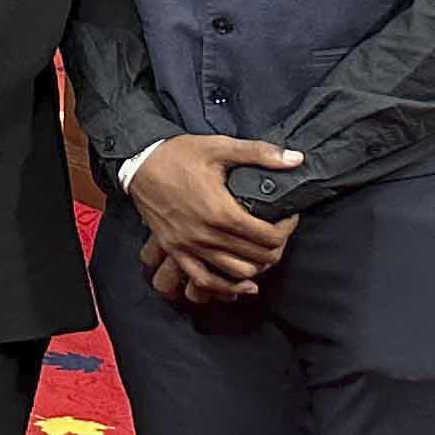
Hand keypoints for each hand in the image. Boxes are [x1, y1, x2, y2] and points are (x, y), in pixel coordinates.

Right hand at [127, 134, 298, 298]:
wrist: (137, 163)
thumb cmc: (177, 155)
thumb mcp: (219, 147)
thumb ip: (260, 154)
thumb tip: (297, 159)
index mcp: (221, 212)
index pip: (270, 236)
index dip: (287, 229)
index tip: (288, 217)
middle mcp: (207, 235)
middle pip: (258, 257)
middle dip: (276, 247)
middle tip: (278, 232)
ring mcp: (189, 246)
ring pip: (237, 272)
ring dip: (256, 265)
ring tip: (262, 251)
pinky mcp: (176, 250)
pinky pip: (203, 280)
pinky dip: (225, 287)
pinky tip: (242, 284)